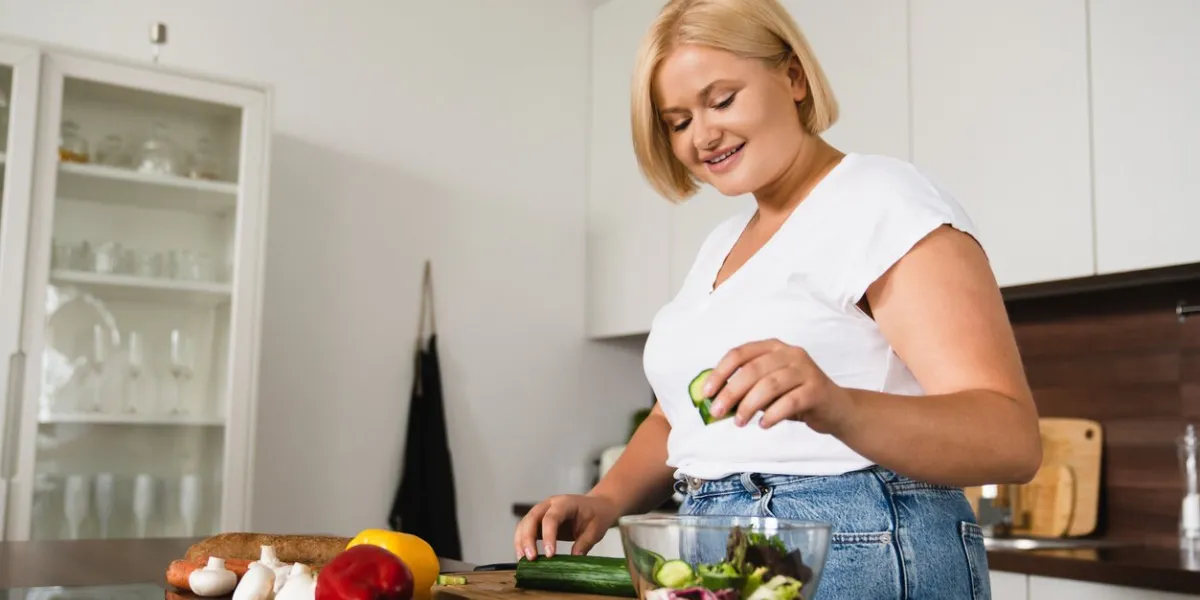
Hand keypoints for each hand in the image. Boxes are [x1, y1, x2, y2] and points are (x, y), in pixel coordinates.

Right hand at [513, 494, 618, 559]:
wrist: (597, 506)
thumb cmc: (597, 515)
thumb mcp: (596, 530)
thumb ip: (585, 543)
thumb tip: (574, 559)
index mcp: (565, 503)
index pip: (551, 518)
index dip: (548, 536)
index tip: (550, 555)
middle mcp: (549, 504)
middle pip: (532, 518)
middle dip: (528, 539)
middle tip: (530, 558)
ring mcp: (542, 511)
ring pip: (525, 523)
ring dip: (521, 541)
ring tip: (522, 559)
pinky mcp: (539, 520)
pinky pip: (526, 529)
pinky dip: (522, 541)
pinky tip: (523, 555)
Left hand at [705, 338, 855, 432]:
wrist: (835, 408)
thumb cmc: (795, 396)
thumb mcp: (769, 387)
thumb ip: (746, 388)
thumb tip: (715, 400)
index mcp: (773, 347)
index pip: (739, 354)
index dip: (720, 373)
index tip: (707, 393)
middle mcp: (790, 353)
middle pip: (752, 370)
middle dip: (730, 392)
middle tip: (717, 412)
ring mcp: (805, 369)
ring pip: (769, 385)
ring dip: (749, 406)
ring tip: (739, 422)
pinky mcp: (816, 389)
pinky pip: (790, 402)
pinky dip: (773, 415)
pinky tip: (763, 424)